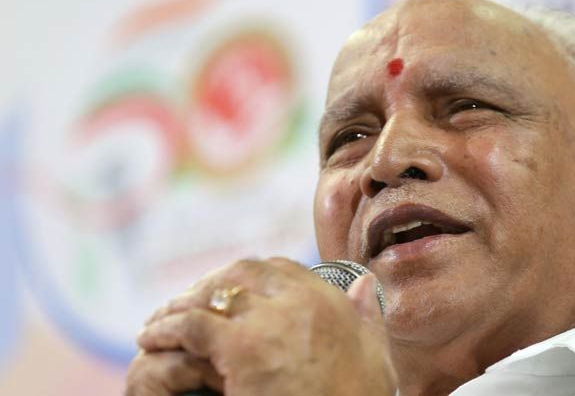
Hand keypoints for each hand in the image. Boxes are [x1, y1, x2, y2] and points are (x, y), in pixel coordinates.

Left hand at [125, 257, 396, 395]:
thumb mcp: (375, 354)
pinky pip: (191, 325)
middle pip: (243, 273)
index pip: (281, 268)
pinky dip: (166, 328)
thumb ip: (366, 317)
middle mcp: (299, 300)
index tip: (231, 289)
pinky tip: (151, 338)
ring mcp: (268, 321)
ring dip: (182, 303)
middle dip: (212, 283)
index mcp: (328, 300)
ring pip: (212, 294)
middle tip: (189, 301)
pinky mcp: (240, 347)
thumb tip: (364, 284)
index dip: (251, 276)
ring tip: (161, 319)